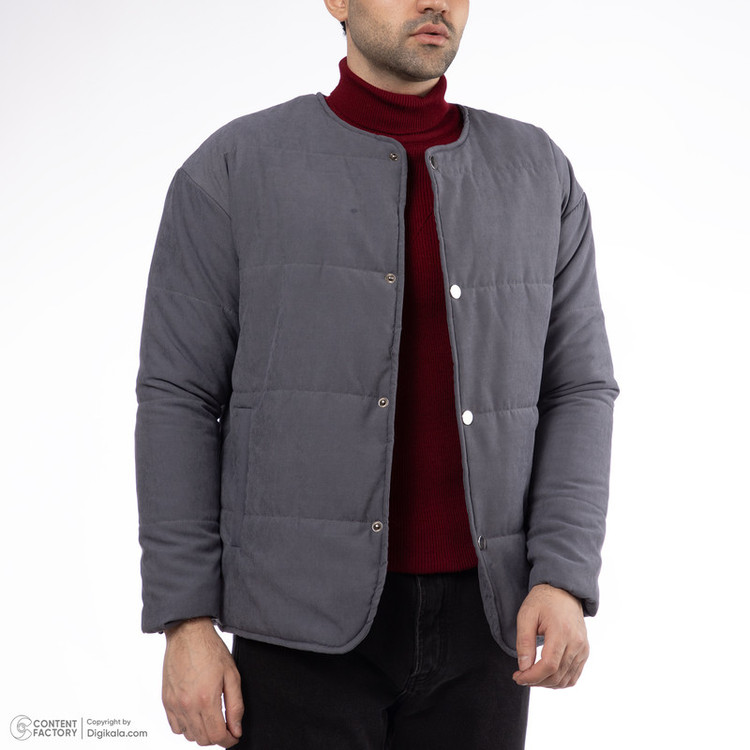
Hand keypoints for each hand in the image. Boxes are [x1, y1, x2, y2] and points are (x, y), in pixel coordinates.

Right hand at [162, 617, 243, 746]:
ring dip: (202, 732)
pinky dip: (186, 727)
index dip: (229, 740)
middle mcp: (188, 705)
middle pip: (203, 739)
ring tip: (211, 717)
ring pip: (189, 736)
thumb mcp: (232, 675)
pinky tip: (196, 714)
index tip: (234, 736)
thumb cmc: (210, 650)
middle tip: (226, 726)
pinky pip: (175, 727)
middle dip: (217, 737)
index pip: (217, 736)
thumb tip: (236, 729)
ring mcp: (174, 704)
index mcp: (206, 699)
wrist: (188, 634)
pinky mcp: (166, 701)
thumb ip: (236, 705)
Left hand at [512, 583, 588, 688]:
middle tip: (520, 676)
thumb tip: (524, 668)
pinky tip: (545, 676)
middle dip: (536, 681)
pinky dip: (559, 681)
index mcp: (561, 631)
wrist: (563, 592)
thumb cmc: (542, 601)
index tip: (518, 677)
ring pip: (566, 680)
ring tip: (531, 676)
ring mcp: (583, 649)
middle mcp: (577, 643)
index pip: (549, 666)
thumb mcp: (526, 616)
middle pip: (557, 675)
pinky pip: (573, 676)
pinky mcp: (584, 652)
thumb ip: (524, 642)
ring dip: (547, 683)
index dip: (532, 676)